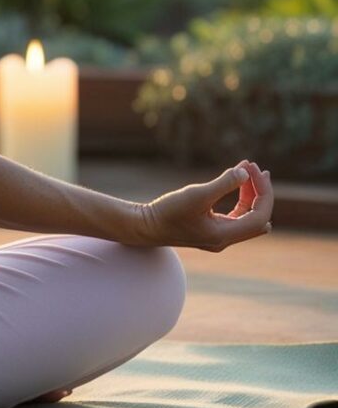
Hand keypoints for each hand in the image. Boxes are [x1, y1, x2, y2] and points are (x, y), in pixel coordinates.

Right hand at [136, 159, 272, 251]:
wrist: (145, 227)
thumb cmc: (168, 211)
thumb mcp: (196, 194)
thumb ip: (222, 184)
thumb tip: (246, 173)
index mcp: (224, 235)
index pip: (258, 216)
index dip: (262, 192)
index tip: (253, 168)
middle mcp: (225, 239)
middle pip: (257, 218)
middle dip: (260, 192)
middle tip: (255, 167)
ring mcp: (218, 236)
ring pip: (247, 217)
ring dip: (250, 195)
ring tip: (248, 172)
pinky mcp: (210, 230)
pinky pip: (235, 217)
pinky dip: (240, 200)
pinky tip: (237, 186)